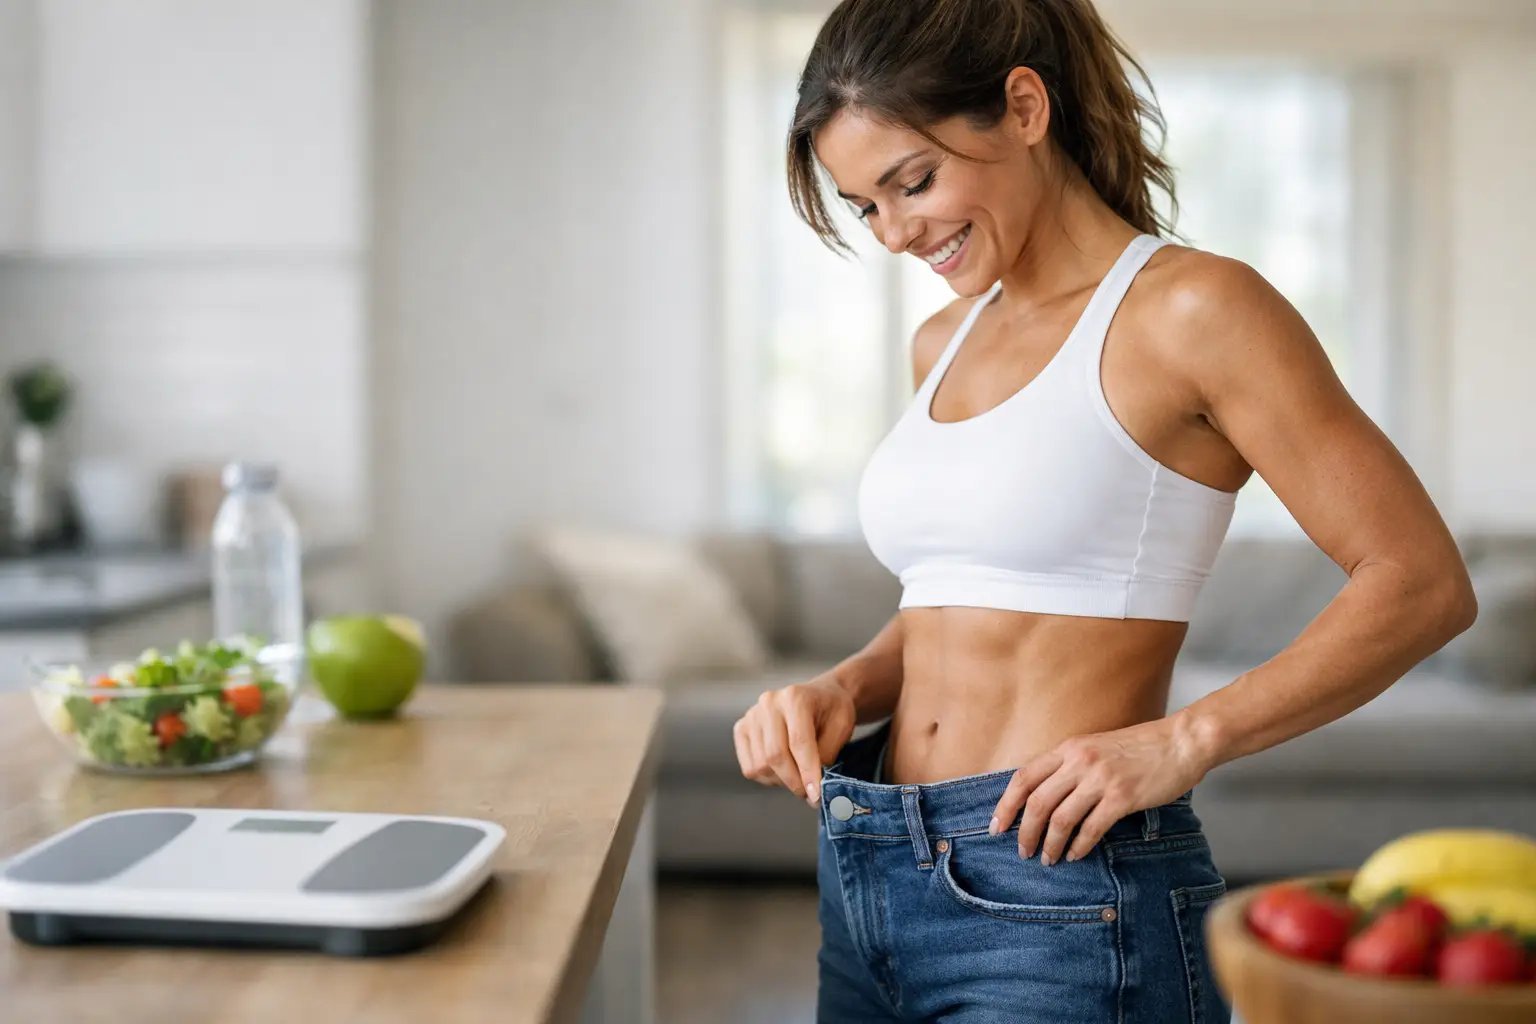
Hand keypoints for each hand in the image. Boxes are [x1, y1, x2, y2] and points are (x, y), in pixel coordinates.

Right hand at [733, 673, 856, 805]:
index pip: (798, 742)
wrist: (819, 696)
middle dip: (794, 782)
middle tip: (810, 794)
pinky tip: (783, 771)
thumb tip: (813, 787)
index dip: (808, 772)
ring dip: (782, 781)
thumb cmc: (832, 711)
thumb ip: (827, 755)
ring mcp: (752, 715)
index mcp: (795, 697)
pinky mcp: (741, 729)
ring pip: (761, 765)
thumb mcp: (842, 728)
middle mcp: (769, 702)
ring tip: (799, 777)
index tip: (816, 795)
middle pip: (775, 755)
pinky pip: (750, 767)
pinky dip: (768, 778)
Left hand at [988, 714, 1211, 864]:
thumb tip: (1043, 797)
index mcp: (1068, 748)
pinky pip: (1092, 828)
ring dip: (1050, 844)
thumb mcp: (1095, 747)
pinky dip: (1080, 846)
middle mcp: (1079, 761)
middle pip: (1037, 802)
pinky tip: (1076, 855)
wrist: (1180, 742)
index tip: (997, 826)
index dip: (1006, 804)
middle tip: (1022, 851)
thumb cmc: (1139, 748)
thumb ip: (1070, 766)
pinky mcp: (1123, 797)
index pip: (1024, 777)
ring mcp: (1101, 779)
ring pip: (1061, 818)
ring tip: (1048, 859)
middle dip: (1025, 831)